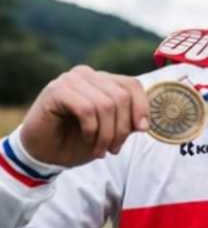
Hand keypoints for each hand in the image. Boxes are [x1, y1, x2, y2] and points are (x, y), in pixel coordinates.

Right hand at [19, 66, 149, 167]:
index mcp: (102, 79)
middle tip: (114, 149)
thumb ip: (127, 121)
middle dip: (122, 128)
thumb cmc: (77, 140)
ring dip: (107, 134)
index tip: (142, 130)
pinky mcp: (56, 90)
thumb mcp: (110, 131)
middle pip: (121, 96)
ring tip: (101, 150)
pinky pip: (86, 109)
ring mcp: (70, 80)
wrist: (44, 153)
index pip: (132, 85)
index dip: (141, 108)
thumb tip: (144, 123)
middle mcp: (87, 74)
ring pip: (106, 104)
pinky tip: (87, 139)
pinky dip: (91, 129)